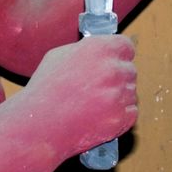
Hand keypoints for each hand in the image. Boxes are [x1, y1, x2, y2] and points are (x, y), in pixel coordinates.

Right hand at [27, 35, 136, 154]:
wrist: (40, 125)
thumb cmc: (45, 89)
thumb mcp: (60, 56)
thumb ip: (86, 50)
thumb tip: (99, 51)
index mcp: (100, 48)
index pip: (126, 46)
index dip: (120, 54)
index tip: (115, 60)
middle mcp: (114, 69)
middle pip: (129, 70)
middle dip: (118, 76)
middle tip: (100, 86)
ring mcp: (119, 95)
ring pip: (130, 92)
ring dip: (119, 96)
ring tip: (95, 103)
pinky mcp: (121, 118)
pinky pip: (131, 112)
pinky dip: (120, 114)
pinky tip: (100, 115)